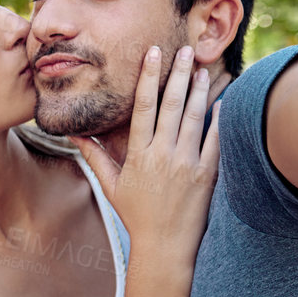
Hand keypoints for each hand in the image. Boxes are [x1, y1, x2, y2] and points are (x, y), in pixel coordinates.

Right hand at [73, 44, 220, 262]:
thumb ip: (94, 156)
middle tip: (187, 50)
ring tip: (203, 68)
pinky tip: (223, 101)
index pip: (143, 107)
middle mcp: (163, 155)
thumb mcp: (111, 186)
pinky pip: (215, 141)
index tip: (152, 55)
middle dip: (179, 75)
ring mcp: (187, 164)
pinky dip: (220, 119)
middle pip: (172, 106)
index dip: (147, 78)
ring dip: (200, 90)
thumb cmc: (136, 216)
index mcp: (139, 155)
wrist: (165, 246)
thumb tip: (74, 134)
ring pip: (196, 118)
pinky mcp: (207, 174)